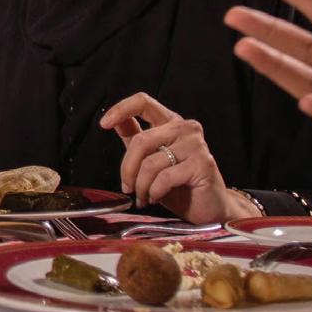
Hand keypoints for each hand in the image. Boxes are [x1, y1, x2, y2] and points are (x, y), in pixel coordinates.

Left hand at [99, 93, 238, 222]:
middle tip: (127, 187)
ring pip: (150, 163)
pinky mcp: (202, 163)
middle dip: (128, 169)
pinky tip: (156, 197)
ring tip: (143, 196)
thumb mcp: (150, 159)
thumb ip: (134, 138)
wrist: (208, 208)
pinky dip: (154, 192)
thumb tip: (113, 121)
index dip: (121, 109)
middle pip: (141, 140)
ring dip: (141, 186)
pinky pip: (164, 178)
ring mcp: (195, 144)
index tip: (104, 123)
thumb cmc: (179, 185)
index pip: (144, 102)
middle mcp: (185, 128)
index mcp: (171, 122)